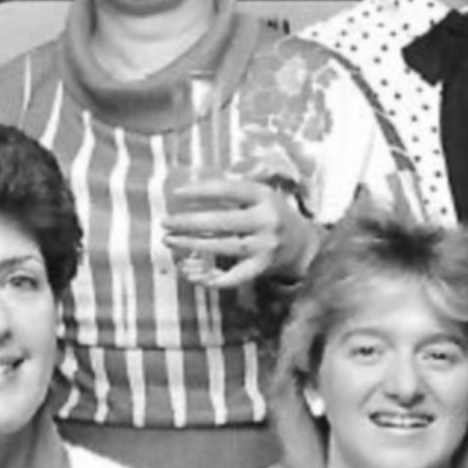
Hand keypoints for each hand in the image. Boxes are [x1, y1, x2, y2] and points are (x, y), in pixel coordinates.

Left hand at [162, 174, 315, 289]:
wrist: (302, 244)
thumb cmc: (271, 214)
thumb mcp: (260, 195)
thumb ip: (232, 192)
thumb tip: (189, 189)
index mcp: (264, 196)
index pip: (228, 190)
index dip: (201, 191)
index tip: (176, 194)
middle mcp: (266, 221)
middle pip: (222, 221)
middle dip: (189, 222)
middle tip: (165, 222)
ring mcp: (265, 246)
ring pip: (223, 247)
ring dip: (192, 245)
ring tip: (170, 241)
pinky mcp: (261, 268)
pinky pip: (233, 277)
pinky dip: (211, 277)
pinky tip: (192, 273)